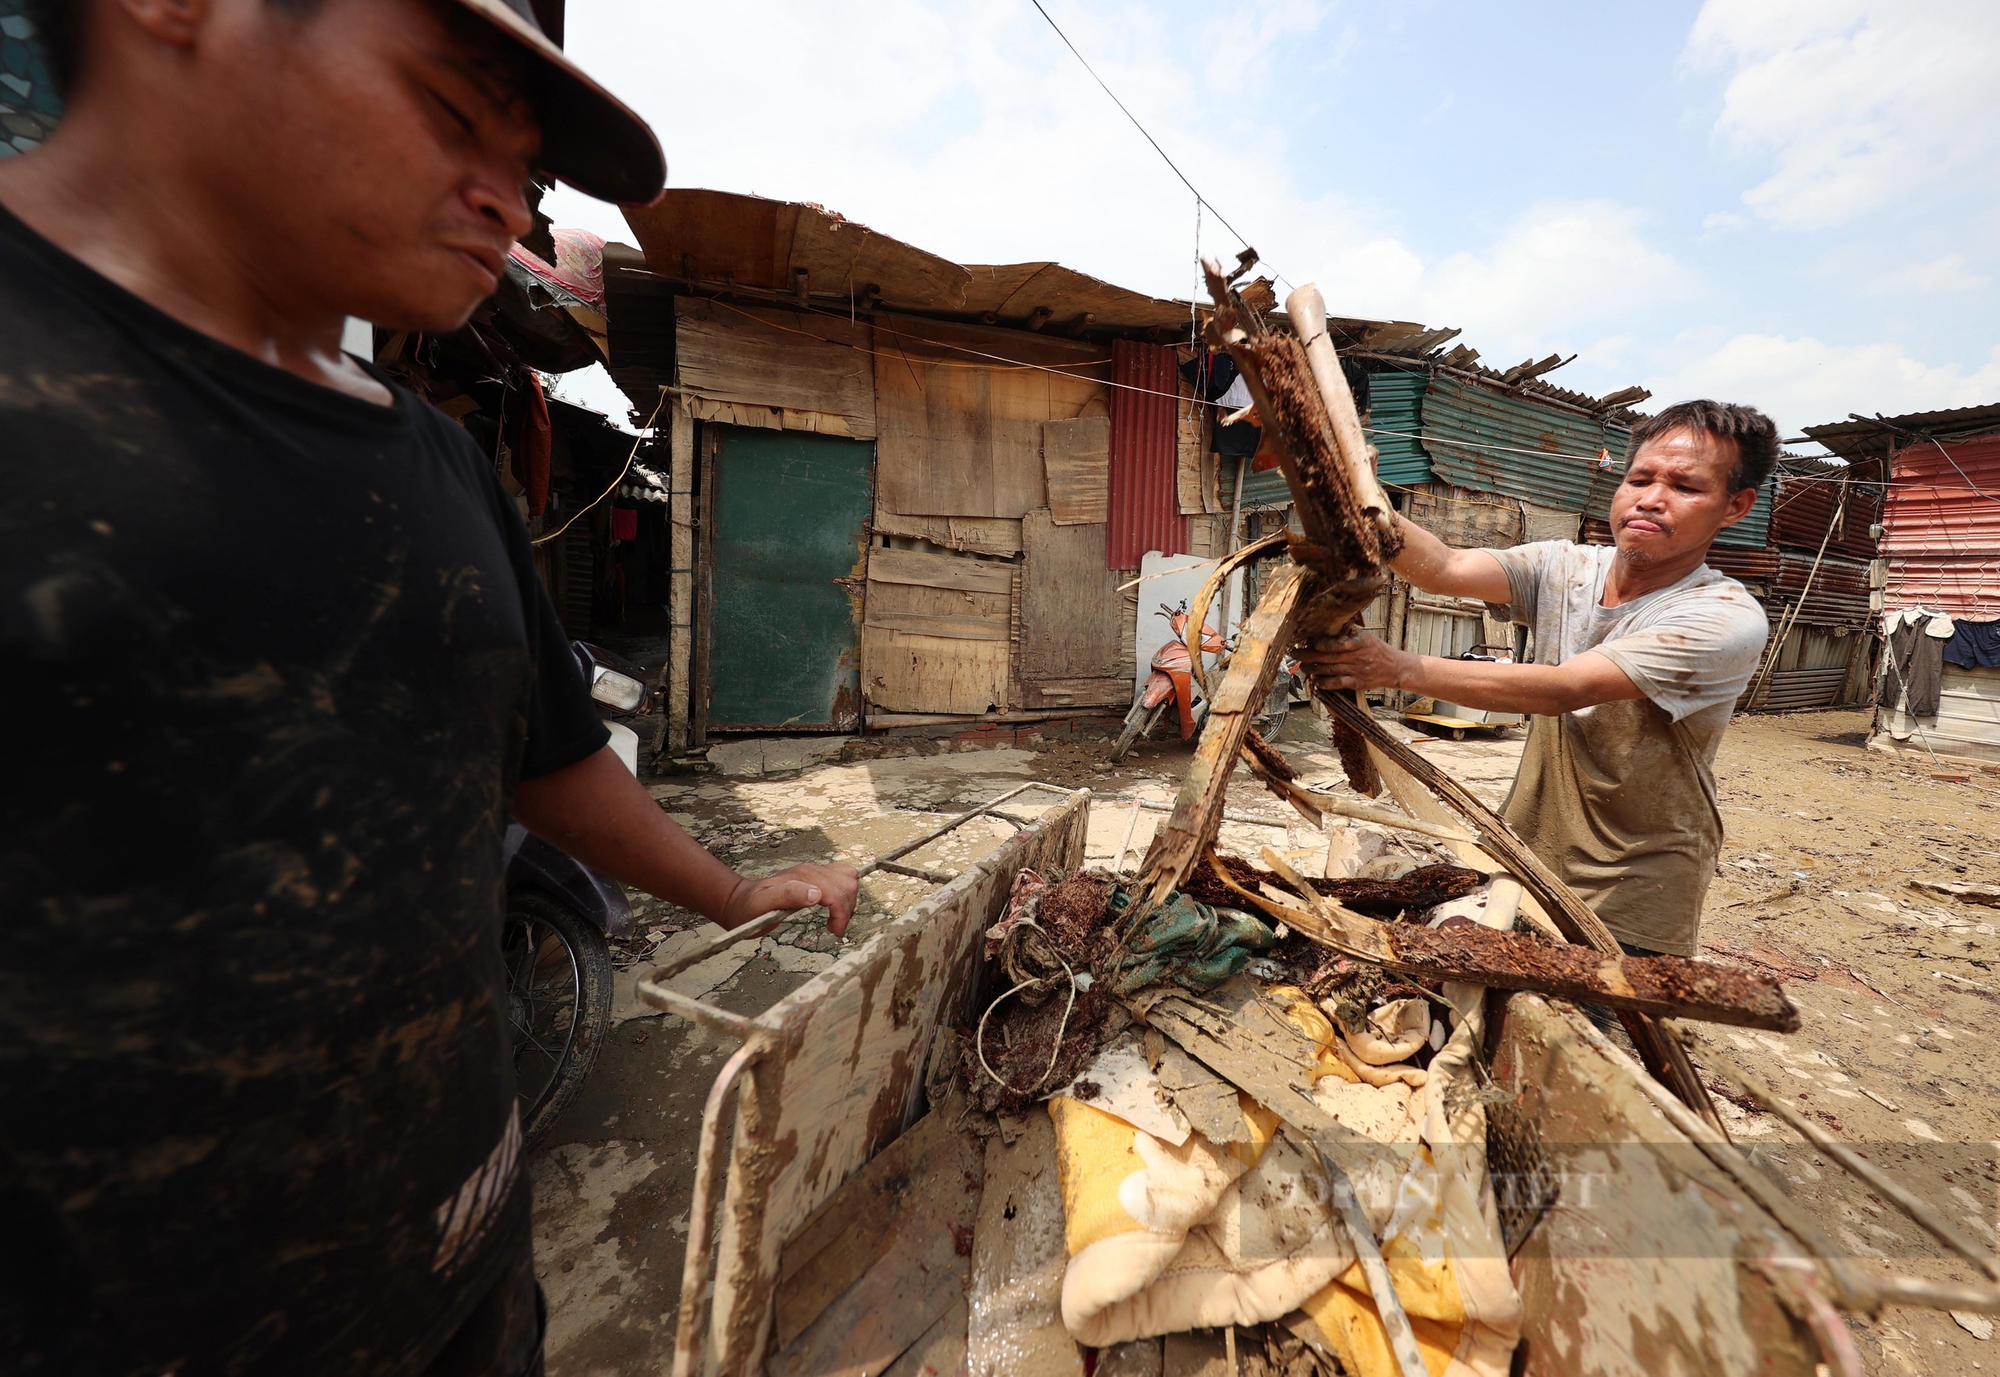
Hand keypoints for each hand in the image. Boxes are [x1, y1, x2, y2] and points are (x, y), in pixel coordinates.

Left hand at [720, 862, 861, 935]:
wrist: (741, 901)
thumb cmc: (749, 908)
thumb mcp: (762, 905)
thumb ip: (788, 896)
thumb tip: (817, 895)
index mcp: (800, 878)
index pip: (834, 892)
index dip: (840, 914)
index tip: (834, 932)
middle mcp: (810, 871)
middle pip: (846, 884)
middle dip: (847, 909)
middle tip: (834, 929)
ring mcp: (814, 871)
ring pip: (848, 878)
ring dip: (849, 901)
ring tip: (835, 919)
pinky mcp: (816, 876)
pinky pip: (842, 876)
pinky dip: (846, 892)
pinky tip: (835, 906)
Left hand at [1298, 628, 1410, 692]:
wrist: (1394, 668)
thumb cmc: (1377, 649)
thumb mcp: (1365, 636)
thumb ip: (1348, 632)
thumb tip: (1328, 623)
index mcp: (1359, 642)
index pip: (1336, 643)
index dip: (1320, 643)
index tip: (1307, 641)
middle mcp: (1357, 657)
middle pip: (1327, 657)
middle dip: (1307, 656)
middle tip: (1294, 653)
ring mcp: (1356, 671)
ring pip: (1329, 671)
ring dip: (1312, 669)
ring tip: (1301, 666)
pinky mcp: (1356, 683)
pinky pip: (1336, 684)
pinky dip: (1323, 683)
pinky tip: (1315, 679)